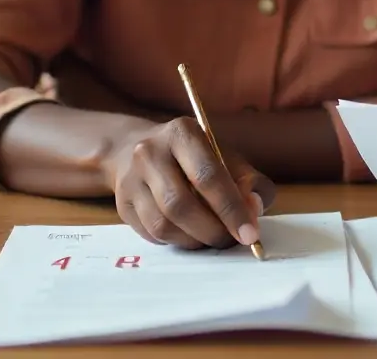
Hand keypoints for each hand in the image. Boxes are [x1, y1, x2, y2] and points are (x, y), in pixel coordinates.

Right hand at [104, 117, 276, 248]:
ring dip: (194, 240)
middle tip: (231, 241)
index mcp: (182, 133)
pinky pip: (151, 234)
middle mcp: (150, 152)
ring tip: (212, 239)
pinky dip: (177, 242)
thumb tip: (254, 207)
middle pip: (181, 203)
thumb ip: (248, 180)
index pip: (208, 175)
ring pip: (163, 224)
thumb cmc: (192, 157)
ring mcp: (131, 179)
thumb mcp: (225, 157)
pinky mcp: (122, 204)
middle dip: (212, 230)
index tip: (249, 233)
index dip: (231, 208)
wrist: (136, 150)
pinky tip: (190, 235)